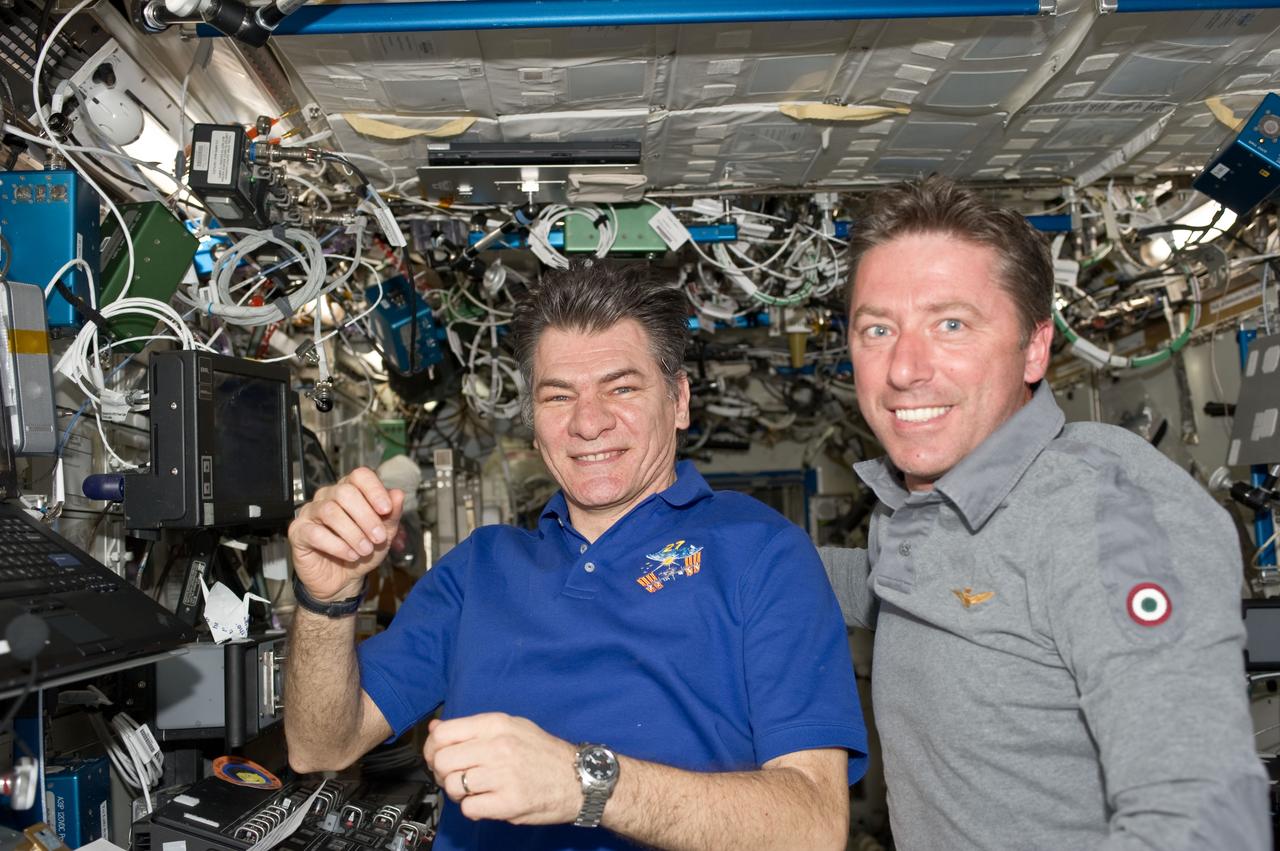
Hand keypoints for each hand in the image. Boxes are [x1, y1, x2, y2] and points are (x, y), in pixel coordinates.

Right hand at [287, 467, 403, 600]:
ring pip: (330, 512)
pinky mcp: (298, 531)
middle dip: (366, 517)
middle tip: (379, 537)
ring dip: (353, 533)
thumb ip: (392, 514)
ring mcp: (311, 512)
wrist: (343, 580)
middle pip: (345, 492)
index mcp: (350, 490)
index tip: (387, 510)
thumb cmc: (362, 551)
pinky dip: (337, 546)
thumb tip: (398, 494)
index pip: (360, 476)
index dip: (374, 490)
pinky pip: (315, 533)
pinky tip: (350, 555)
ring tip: (365, 550)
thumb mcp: (385, 534)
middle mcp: (328, 496)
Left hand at [424, 713, 580, 824]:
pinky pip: (469, 808)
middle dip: (443, 773)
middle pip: (442, 761)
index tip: (437, 756)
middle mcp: (499, 747)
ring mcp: (504, 775)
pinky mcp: (509, 802)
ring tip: (475, 790)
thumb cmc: (545, 754)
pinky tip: (487, 801)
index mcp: (497, 724)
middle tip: (457, 777)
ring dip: (459, 792)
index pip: (444, 733)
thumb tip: (435, 727)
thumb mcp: (512, 727)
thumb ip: (473, 728)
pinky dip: (473, 808)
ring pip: (453, 786)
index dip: (432, 748)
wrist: (580, 779)